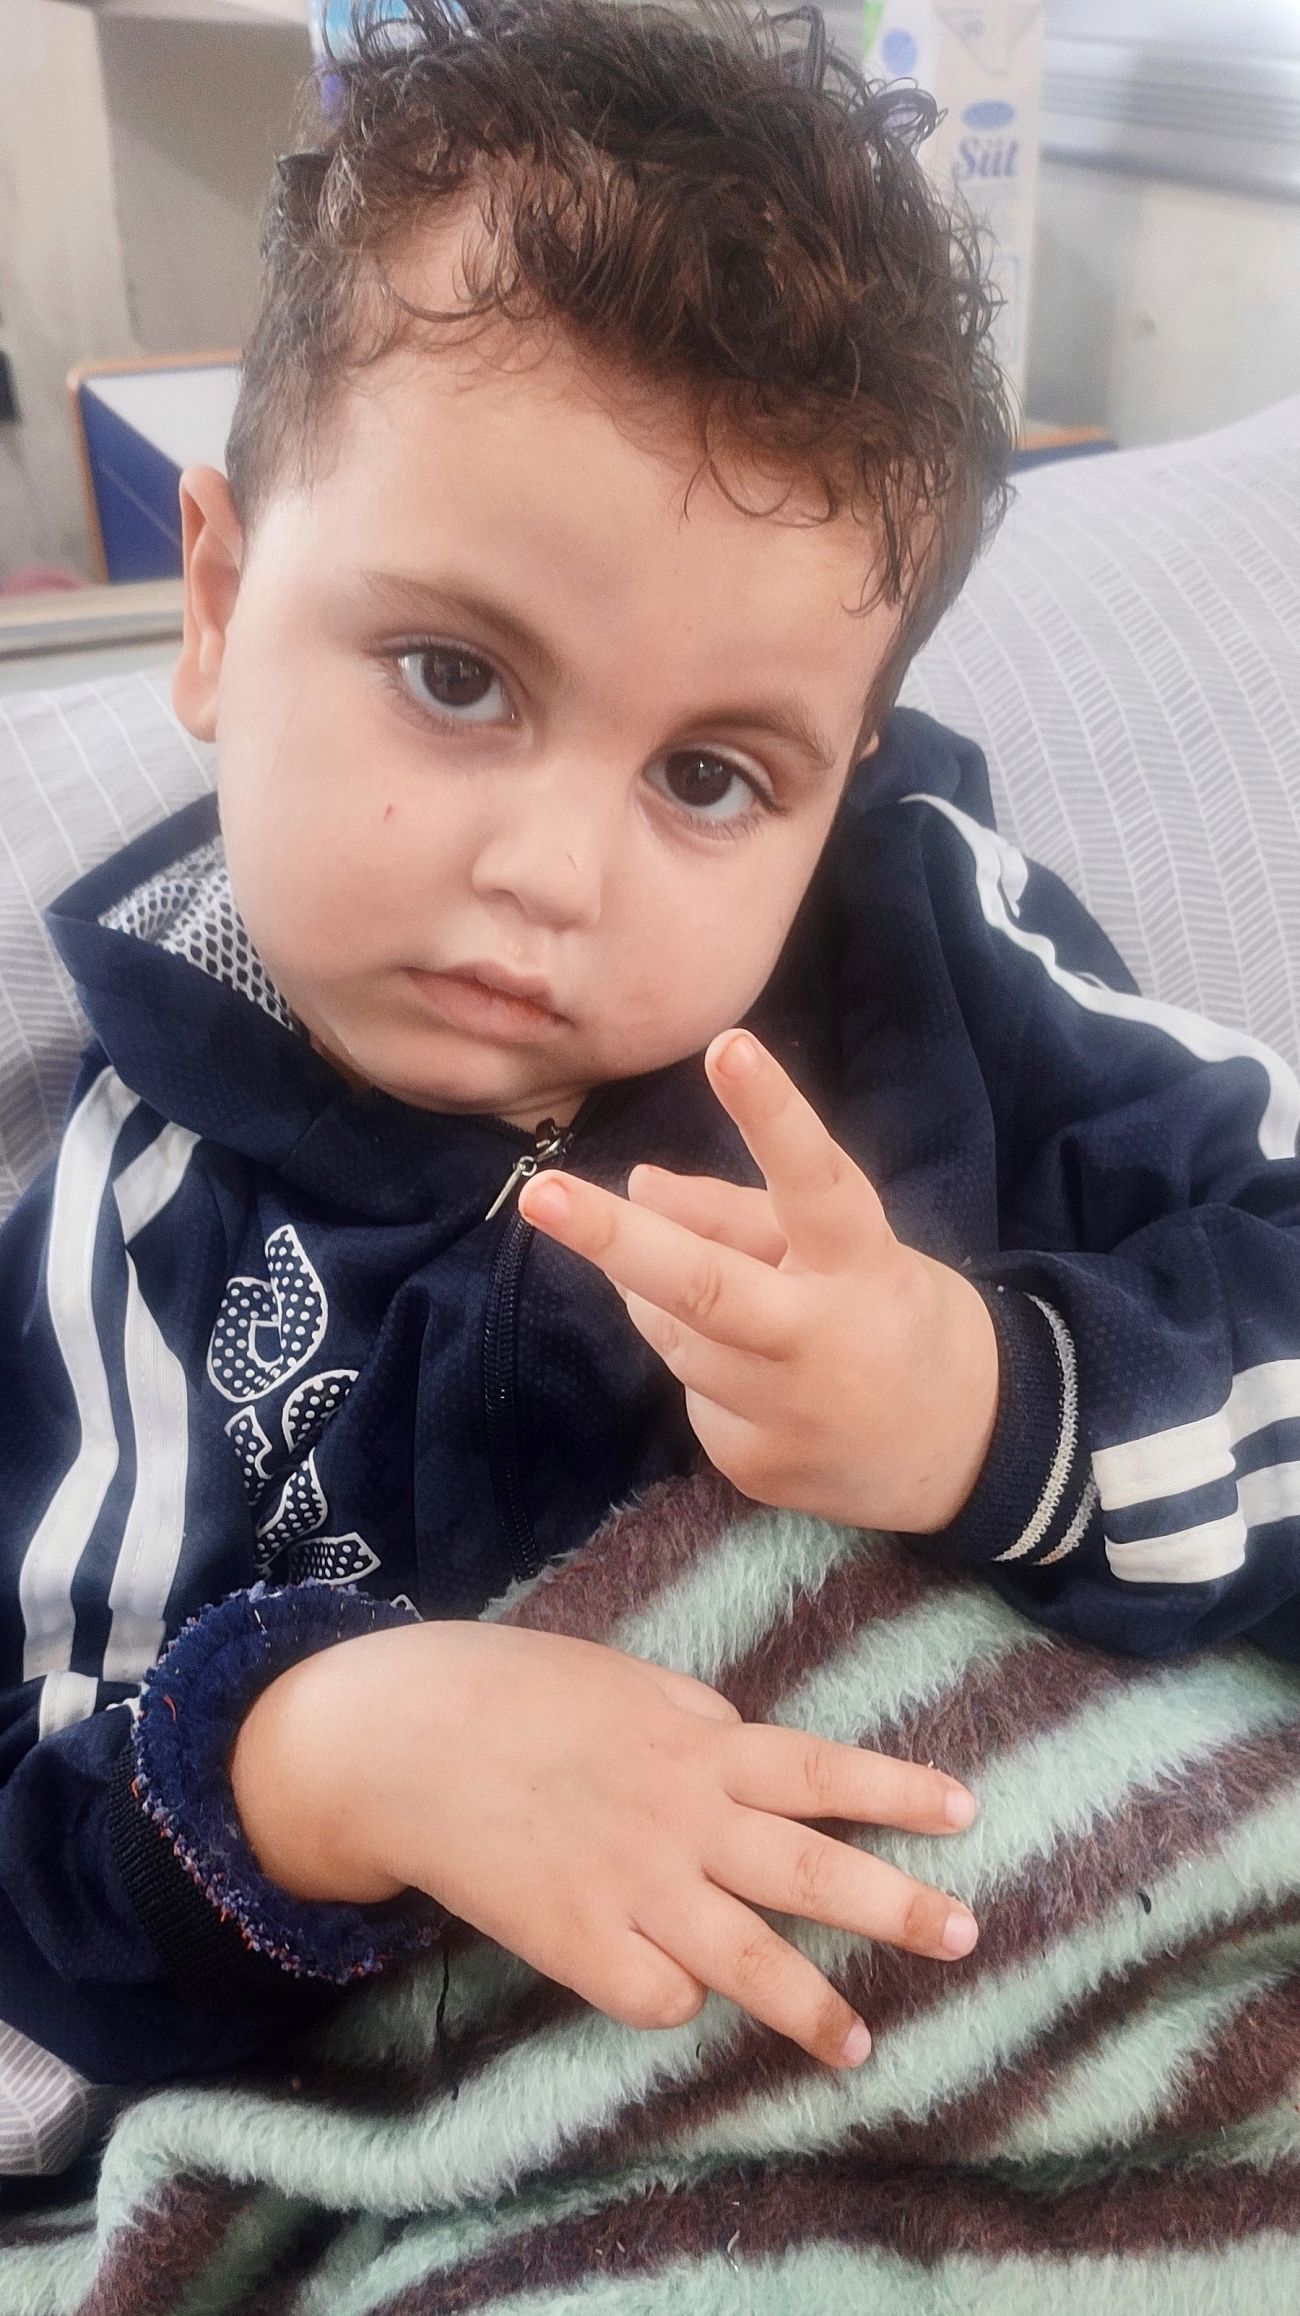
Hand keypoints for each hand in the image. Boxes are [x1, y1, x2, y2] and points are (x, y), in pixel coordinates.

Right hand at [230, 1619, 977, 2068]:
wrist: (404, 1743)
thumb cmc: (511, 1693)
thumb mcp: (620, 1678)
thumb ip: (692, 1717)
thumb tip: (743, 1744)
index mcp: (696, 1745)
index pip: (822, 1772)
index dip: (897, 1793)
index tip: (964, 1812)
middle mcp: (681, 1819)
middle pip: (810, 1874)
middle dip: (895, 1908)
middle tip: (964, 1935)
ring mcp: (633, 1888)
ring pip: (747, 1962)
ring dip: (812, 2009)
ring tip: (861, 2048)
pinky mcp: (577, 1945)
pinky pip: (654, 1995)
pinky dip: (678, 2001)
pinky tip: (683, 1999)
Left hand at [518, 1030, 998, 1532]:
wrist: (965, 1453)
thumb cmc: (889, 1314)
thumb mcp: (847, 1246)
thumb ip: (740, 1211)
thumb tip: (636, 1184)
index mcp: (861, 1266)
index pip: (813, 1181)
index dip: (771, 1114)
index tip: (728, 1047)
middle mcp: (819, 1343)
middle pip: (704, 1288)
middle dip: (615, 1240)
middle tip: (542, 1196)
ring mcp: (781, 1414)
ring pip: (673, 1331)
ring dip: (664, 1298)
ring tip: (726, 1295)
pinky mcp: (750, 1463)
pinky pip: (690, 1390)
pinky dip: (703, 1364)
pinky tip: (758, 1375)